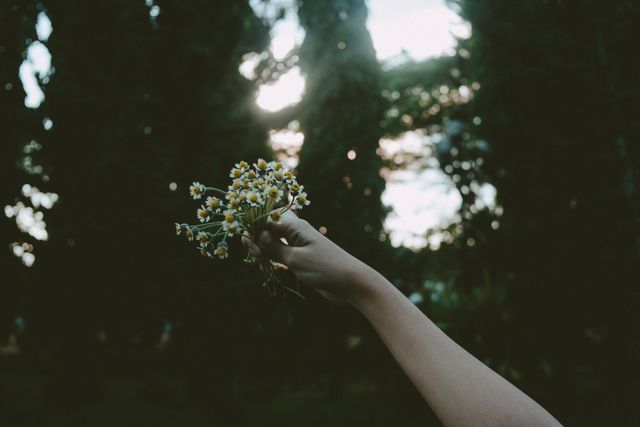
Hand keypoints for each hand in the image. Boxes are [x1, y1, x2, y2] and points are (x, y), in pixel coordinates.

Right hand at [241, 210, 370, 302]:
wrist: (351, 282)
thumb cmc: (325, 268)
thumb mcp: (295, 259)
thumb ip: (274, 248)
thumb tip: (258, 236)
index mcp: (295, 227)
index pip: (267, 220)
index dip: (255, 231)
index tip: (252, 248)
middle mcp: (296, 232)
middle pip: (268, 228)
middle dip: (257, 238)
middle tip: (256, 255)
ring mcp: (298, 245)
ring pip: (273, 241)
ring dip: (263, 248)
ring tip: (258, 259)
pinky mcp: (301, 258)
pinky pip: (281, 252)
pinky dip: (272, 256)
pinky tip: (266, 263)